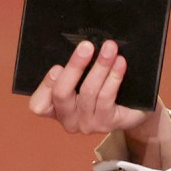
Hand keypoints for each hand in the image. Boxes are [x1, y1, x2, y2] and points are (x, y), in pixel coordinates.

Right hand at [29, 39, 151, 133]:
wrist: (131, 111)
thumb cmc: (101, 91)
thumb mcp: (81, 80)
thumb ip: (73, 70)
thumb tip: (79, 46)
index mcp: (55, 110)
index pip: (39, 105)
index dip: (45, 86)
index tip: (57, 66)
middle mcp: (68, 120)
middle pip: (62, 93)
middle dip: (74, 66)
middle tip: (86, 46)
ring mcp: (88, 124)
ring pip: (89, 91)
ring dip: (100, 66)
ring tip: (110, 49)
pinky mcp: (108, 123)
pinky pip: (107, 96)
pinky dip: (114, 76)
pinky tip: (120, 63)